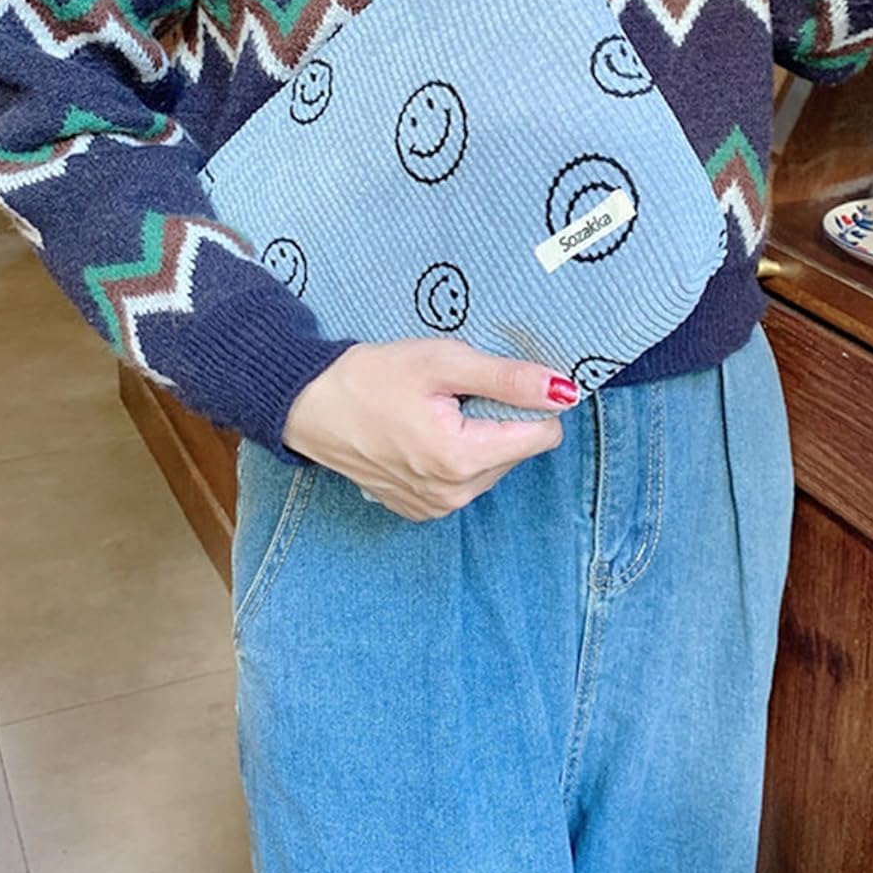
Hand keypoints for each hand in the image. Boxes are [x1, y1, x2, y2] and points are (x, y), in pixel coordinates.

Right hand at [282, 341, 578, 520]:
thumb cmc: (372, 377)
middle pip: (518, 450)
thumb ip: (507, 378)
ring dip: (477, 436)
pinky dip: (455, 455)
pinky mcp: (419, 509)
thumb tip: (563, 389)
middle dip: (498, 417)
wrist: (308, 406)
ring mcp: (436, 507)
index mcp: (463, 459)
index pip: (542, 435)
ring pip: (493, 466)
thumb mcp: (443, 362)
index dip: (529, 401)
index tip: (498, 381)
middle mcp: (455, 494)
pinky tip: (423, 432)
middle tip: (454, 393)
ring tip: (435, 410)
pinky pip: (464, 481)